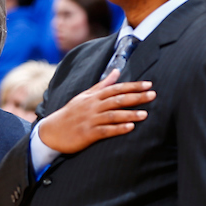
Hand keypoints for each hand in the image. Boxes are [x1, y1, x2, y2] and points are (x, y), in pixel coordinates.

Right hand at [37, 70, 154, 154]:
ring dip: (129, 114)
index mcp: (93, 97)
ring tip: (145, 114)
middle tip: (153, 95)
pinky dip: (118, 129)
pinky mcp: (88, 134)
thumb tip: (116, 71)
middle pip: (117, 100)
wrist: (52, 131)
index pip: (116, 88)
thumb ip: (102, 85)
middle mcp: (93, 106)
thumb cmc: (71, 113)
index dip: (133, 86)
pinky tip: (130, 128)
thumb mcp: (84, 96)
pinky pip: (105, 130)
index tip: (148, 84)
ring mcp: (90, 120)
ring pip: (113, 115)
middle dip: (136, 97)